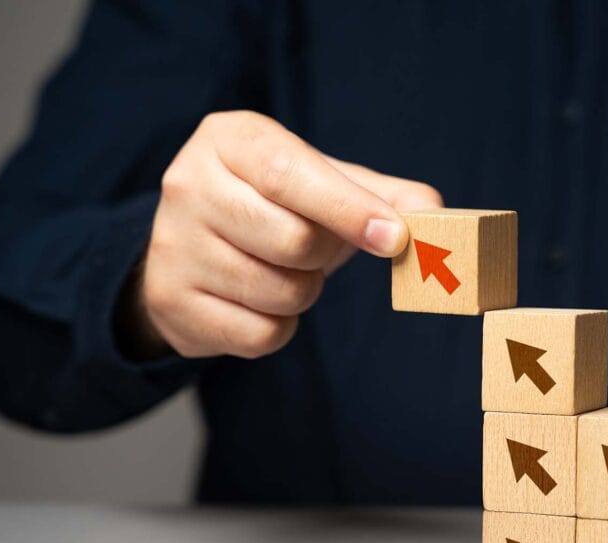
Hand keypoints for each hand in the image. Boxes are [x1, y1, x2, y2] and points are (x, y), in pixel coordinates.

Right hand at [132, 110, 441, 358]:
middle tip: (312, 249)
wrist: (194, 245)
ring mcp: (174, 246)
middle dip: (323, 256)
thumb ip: (383, 195)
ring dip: (303, 293)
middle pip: (293, 242)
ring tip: (282, 270)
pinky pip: (260, 336)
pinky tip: (260, 301)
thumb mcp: (323, 184)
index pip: (291, 174)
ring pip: (279, 293)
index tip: (394, 238)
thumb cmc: (275, 206)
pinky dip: (279, 327)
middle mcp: (189, 185)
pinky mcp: (171, 301)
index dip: (349, 210)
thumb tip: (436, 213)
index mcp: (231, 140)